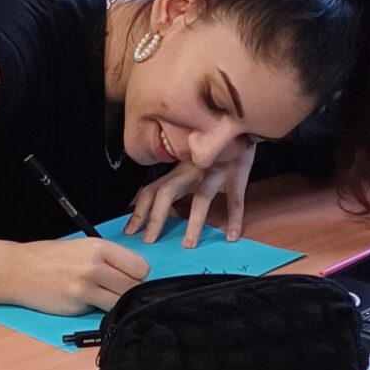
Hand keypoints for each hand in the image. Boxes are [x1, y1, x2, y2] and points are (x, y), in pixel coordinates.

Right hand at [0, 235, 150, 313]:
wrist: (18, 270)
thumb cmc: (50, 258)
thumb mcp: (82, 247)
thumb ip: (107, 259)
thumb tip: (134, 274)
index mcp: (99, 246)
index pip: (139, 266)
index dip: (139, 276)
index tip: (132, 280)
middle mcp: (95, 264)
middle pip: (134, 286)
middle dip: (132, 292)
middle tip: (119, 292)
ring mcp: (86, 285)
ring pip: (122, 301)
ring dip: (119, 304)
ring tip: (106, 299)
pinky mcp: (77, 303)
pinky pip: (103, 312)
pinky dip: (103, 311)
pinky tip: (90, 304)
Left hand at [125, 140, 257, 245]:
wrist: (240, 125)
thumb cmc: (214, 150)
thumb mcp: (191, 166)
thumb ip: (178, 184)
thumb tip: (162, 214)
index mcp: (178, 171)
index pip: (151, 190)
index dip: (139, 212)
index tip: (130, 231)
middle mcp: (192, 170)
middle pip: (167, 193)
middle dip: (155, 218)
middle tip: (149, 240)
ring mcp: (215, 171)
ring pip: (201, 197)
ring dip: (193, 222)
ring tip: (188, 244)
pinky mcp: (237, 173)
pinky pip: (235, 199)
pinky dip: (234, 219)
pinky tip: (231, 236)